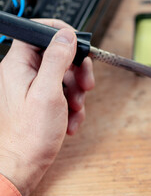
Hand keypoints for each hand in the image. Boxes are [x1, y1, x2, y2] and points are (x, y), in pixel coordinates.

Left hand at [0, 19, 94, 195]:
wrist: (25, 162)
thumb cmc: (30, 133)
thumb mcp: (48, 92)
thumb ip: (57, 59)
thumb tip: (65, 35)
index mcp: (18, 65)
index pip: (37, 33)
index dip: (59, 34)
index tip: (78, 45)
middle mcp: (24, 73)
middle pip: (58, 56)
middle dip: (77, 71)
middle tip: (86, 84)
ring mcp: (34, 87)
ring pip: (65, 76)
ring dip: (77, 92)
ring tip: (76, 109)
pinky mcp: (43, 100)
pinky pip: (65, 93)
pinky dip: (72, 105)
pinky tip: (70, 119)